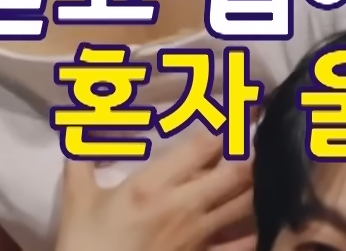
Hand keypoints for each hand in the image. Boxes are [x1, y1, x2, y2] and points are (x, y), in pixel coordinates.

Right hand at [55, 131, 255, 250]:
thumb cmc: (85, 242)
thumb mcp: (77, 199)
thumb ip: (81, 160)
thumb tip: (79, 131)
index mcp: (153, 186)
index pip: (202, 147)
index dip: (227, 125)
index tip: (243, 107)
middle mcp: (183, 206)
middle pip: (235, 173)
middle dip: (254, 151)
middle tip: (262, 134)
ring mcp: (197, 235)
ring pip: (245, 204)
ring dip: (258, 183)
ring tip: (268, 166)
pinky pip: (240, 244)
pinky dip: (256, 228)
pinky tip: (265, 215)